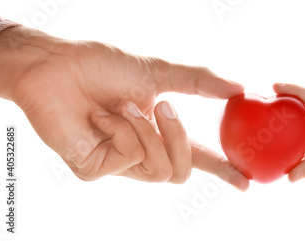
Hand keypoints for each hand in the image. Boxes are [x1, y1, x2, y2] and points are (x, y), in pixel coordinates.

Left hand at [0, 26, 248, 189]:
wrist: (58, 64)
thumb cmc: (104, 66)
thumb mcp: (158, 72)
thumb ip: (199, 82)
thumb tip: (239, 88)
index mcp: (159, 133)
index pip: (197, 158)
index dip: (223, 171)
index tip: (246, 182)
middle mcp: (141, 152)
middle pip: (180, 173)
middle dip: (178, 140)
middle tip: (164, 108)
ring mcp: (118, 163)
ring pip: (159, 171)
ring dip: (147, 133)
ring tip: (125, 106)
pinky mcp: (94, 169)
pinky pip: (128, 161)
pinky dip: (121, 133)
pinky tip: (100, 117)